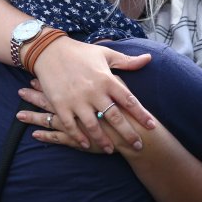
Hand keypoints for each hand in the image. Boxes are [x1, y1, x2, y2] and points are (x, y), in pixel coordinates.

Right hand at [32, 37, 154, 152]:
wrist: (49, 50)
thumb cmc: (80, 52)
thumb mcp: (105, 53)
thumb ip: (127, 61)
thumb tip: (148, 59)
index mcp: (106, 79)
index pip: (129, 100)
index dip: (142, 114)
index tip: (152, 126)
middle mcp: (93, 91)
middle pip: (114, 117)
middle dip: (128, 133)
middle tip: (138, 146)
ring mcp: (76, 100)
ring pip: (93, 126)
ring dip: (103, 140)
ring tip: (111, 150)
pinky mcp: (60, 105)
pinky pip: (71, 126)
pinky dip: (78, 137)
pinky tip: (86, 145)